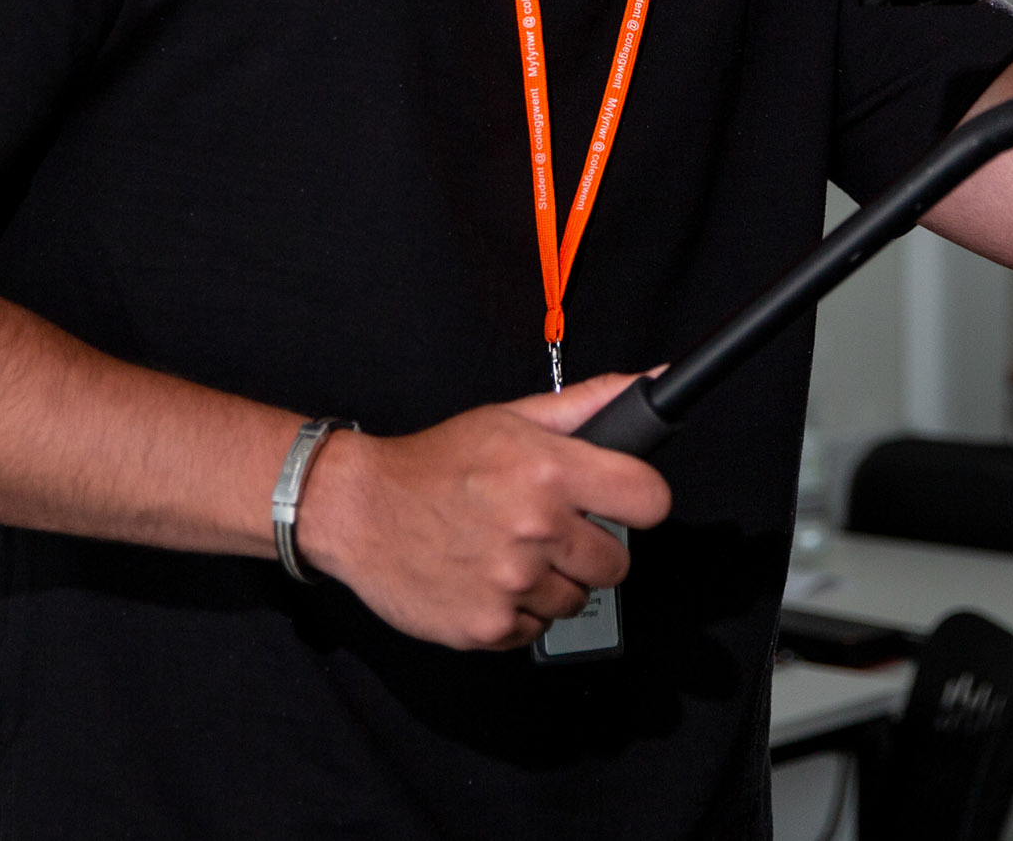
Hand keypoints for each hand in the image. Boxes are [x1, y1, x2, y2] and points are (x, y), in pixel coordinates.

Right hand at [292, 372, 672, 651]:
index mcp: (550, 471)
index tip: (621, 502)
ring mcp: (512, 584)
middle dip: (588, 548)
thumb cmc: (437, 463)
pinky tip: (486, 579)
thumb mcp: (512, 418)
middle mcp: (536, 529)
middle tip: (547, 530)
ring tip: (508, 552)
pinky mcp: (488, 627)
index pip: (649, 501)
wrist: (359, 509)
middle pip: (617, 563)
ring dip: (549, 582)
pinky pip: (534, 629)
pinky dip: (515, 611)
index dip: (638, 501)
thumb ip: (589, 404)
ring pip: (575, 600)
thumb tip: (653, 383)